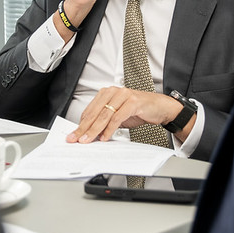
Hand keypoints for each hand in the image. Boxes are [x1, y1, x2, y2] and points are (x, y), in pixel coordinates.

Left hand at [66, 87, 182, 143]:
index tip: (73, 135)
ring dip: (94, 130)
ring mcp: (123, 95)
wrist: (160, 107)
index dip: (80, 124)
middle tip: (76, 139)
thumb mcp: (118, 116)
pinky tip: (105, 137)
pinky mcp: (133, 102)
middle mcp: (113, 92)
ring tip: (88, 140)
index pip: (89, 110)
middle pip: (94, 112)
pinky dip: (110, 129)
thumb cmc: (138, 110)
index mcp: (107, 93)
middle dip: (84, 128)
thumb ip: (104, 122)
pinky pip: (117, 117)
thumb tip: (90, 134)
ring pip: (104, 115)